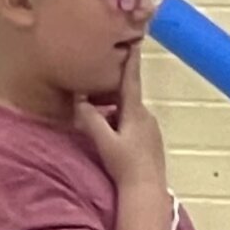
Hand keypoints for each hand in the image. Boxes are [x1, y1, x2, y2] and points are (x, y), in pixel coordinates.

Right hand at [74, 47, 167, 190]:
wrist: (147, 189)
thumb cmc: (126, 165)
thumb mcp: (104, 140)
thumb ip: (90, 118)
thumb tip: (79, 99)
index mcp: (136, 112)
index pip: (131, 79)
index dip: (131, 60)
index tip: (133, 40)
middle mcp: (146, 116)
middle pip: (124, 96)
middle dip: (106, 92)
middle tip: (87, 91)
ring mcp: (150, 128)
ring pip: (125, 110)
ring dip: (109, 110)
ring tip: (92, 117)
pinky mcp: (150, 139)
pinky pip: (130, 122)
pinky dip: (116, 120)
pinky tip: (106, 134)